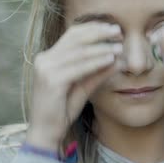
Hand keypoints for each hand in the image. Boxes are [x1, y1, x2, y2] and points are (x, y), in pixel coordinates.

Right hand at [26, 22, 123, 149]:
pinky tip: (110, 59)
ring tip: (119, 47)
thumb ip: (97, 72)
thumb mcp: (83, 87)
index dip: (93, 28)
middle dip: (99, 32)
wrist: (45, 133)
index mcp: (48, 58)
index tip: (112, 28)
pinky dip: (96, 62)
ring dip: (101, 47)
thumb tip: (117, 57)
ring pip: (79, 51)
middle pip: (75, 37)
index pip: (72, 35)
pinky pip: (79, 67)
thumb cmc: (62, 111)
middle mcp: (44, 59)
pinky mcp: (52, 81)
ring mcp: (46, 69)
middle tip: (118, 31)